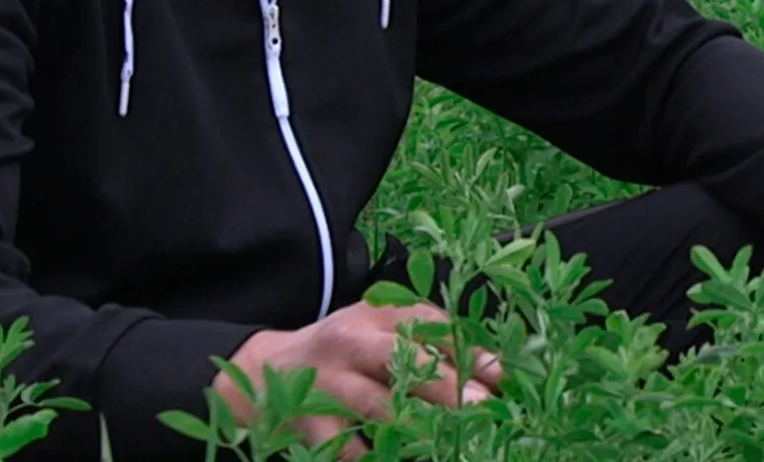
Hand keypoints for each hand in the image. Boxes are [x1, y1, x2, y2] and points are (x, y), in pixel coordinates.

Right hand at [218, 299, 500, 457]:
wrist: (265, 371)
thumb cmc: (345, 350)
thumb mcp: (381, 329)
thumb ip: (432, 341)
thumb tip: (494, 371)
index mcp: (375, 317)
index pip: (424, 324)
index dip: (463, 348)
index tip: (498, 374)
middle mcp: (350, 345)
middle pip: (399, 361)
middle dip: (443, 384)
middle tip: (482, 406)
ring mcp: (327, 385)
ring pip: (374, 406)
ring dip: (414, 426)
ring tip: (446, 442)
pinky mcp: (308, 423)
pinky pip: (344, 447)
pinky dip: (369, 456)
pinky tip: (398, 457)